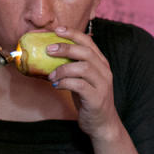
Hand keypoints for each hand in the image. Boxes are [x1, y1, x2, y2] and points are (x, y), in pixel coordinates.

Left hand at [45, 27, 121, 141]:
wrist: (102, 124)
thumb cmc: (88, 98)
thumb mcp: (82, 79)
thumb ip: (72, 66)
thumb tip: (49, 54)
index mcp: (101, 63)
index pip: (88, 42)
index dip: (73, 33)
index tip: (57, 29)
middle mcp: (104, 71)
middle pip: (86, 52)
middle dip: (66, 48)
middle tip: (48, 49)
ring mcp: (102, 85)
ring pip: (84, 68)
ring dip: (63, 69)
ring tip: (50, 76)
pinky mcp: (97, 99)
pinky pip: (80, 85)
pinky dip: (65, 82)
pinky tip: (56, 85)